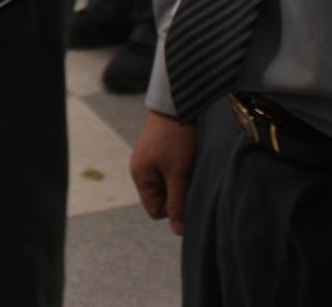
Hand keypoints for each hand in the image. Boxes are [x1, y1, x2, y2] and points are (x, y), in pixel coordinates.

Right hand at [130, 110, 196, 235]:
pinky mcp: (163, 150)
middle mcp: (143, 169)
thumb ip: (178, 203)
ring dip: (183, 180)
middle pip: (164, 198)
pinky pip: (174, 171)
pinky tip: (191, 156)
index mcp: (140, 176)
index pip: (156, 210)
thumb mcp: (178, 173)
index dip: (173, 208)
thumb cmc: (177, 138)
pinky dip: (184, 168)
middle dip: (179, 192)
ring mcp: (153, 159)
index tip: (186, 190)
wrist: (179, 101)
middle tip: (190, 176)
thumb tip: (178, 230)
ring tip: (191, 163)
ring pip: (172, 184)